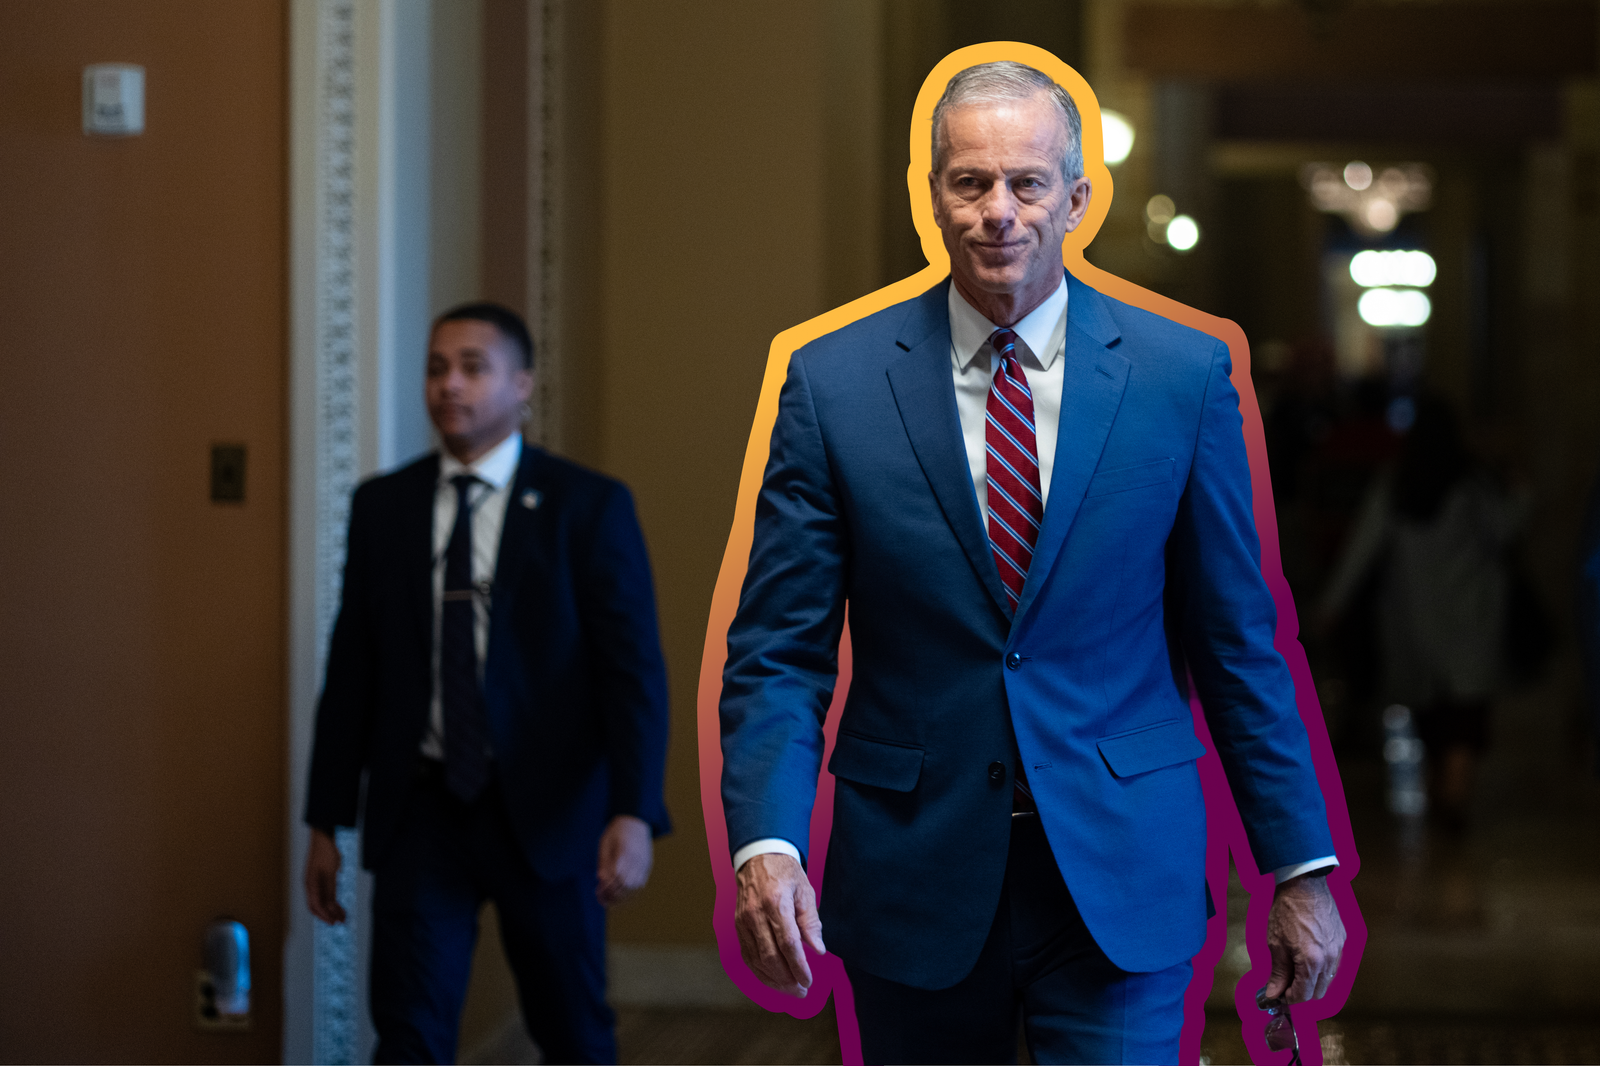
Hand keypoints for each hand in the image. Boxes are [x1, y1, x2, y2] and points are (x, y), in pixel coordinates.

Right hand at [304, 828, 346, 924]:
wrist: (323, 837)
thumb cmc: (325, 852)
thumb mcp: (329, 872)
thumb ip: (329, 888)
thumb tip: (330, 905)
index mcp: (310, 884)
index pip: (316, 905)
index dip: (325, 915)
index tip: (334, 922)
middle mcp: (311, 885)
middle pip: (318, 906)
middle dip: (328, 915)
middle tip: (340, 921)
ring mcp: (316, 882)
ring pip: (323, 901)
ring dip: (332, 909)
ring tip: (343, 916)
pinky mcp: (322, 879)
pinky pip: (326, 894)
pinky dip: (333, 901)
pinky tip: (339, 905)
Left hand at [597, 815, 653, 906]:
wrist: (635, 821)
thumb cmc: (616, 832)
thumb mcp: (605, 843)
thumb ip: (603, 861)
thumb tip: (600, 879)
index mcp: (625, 850)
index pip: (617, 875)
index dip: (607, 887)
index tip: (597, 891)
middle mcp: (637, 858)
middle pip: (627, 884)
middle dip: (613, 895)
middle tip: (601, 899)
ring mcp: (644, 862)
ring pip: (635, 887)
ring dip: (622, 897)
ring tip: (609, 901)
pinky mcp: (647, 866)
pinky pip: (641, 884)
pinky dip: (631, 893)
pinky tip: (620, 896)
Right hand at [734, 852, 824, 997]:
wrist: (758, 857)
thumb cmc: (785, 873)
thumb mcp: (805, 891)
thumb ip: (811, 922)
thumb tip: (818, 950)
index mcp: (776, 903)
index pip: (788, 943)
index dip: (798, 966)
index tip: (808, 981)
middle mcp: (756, 914)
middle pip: (770, 956)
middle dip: (787, 979)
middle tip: (802, 991)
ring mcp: (744, 921)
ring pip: (756, 960)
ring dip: (774, 980)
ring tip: (790, 989)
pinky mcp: (738, 927)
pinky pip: (748, 956)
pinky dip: (760, 972)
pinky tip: (773, 979)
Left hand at [1265, 873, 1344, 1002]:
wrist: (1305, 885)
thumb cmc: (1287, 911)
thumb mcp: (1276, 943)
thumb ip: (1278, 972)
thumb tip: (1273, 993)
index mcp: (1312, 962)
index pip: (1303, 995)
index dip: (1289, 998)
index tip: (1278, 994)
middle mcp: (1330, 960)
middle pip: (1318, 991)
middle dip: (1301, 992)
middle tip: (1285, 983)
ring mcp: (1339, 951)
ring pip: (1328, 979)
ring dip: (1312, 980)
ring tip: (1295, 968)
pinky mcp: (1342, 941)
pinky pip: (1334, 963)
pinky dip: (1321, 966)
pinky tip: (1307, 955)